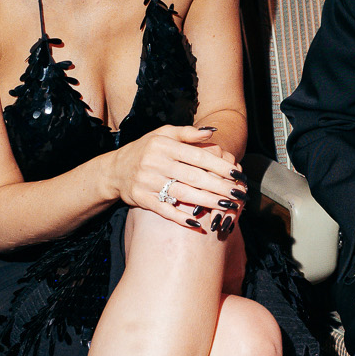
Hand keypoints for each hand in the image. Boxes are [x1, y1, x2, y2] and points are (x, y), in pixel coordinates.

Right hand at [107, 126, 246, 231]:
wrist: (115, 169)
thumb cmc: (146, 149)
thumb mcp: (164, 134)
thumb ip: (188, 133)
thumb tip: (213, 132)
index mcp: (164, 145)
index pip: (197, 156)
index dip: (218, 166)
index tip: (237, 174)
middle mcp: (155, 162)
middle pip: (193, 177)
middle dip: (219, 186)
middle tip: (239, 194)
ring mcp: (148, 182)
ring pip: (182, 194)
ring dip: (206, 202)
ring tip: (226, 206)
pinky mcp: (142, 199)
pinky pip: (164, 210)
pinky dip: (180, 217)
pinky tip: (197, 223)